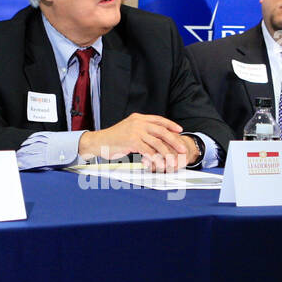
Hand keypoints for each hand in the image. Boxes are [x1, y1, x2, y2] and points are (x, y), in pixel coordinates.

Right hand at [78, 112, 192, 171]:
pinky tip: (160, 164)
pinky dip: (156, 158)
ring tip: (173, 160)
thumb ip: (140, 130)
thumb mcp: (128, 129)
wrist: (98, 141)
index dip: (170, 125)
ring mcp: (135, 131)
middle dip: (174, 140)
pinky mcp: (132, 141)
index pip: (159, 119)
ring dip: (167, 153)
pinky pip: (148, 151)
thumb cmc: (113, 138)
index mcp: (138, 118)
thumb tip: (154, 136)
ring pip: (157, 142)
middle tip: (182, 148)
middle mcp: (138, 122)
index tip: (179, 130)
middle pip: (162, 131)